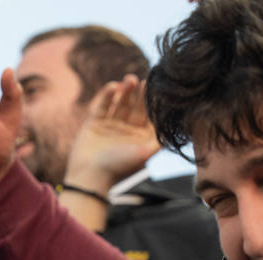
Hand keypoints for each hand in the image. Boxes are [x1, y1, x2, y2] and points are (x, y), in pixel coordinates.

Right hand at [62, 75, 160, 194]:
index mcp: (139, 137)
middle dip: (137, 93)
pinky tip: (113, 87)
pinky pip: (103, 106)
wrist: (90, 176)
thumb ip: (160, 139)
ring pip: (119, 104)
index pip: (148, 114)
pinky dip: (107, 96)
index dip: (150, 100)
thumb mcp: (145, 153)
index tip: (154, 86)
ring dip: (124, 92)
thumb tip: (172, 125)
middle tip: (139, 80)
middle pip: (134, 107)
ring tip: (128, 80)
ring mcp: (110, 126)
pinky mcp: (94, 124)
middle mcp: (126, 131)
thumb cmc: (119, 167)